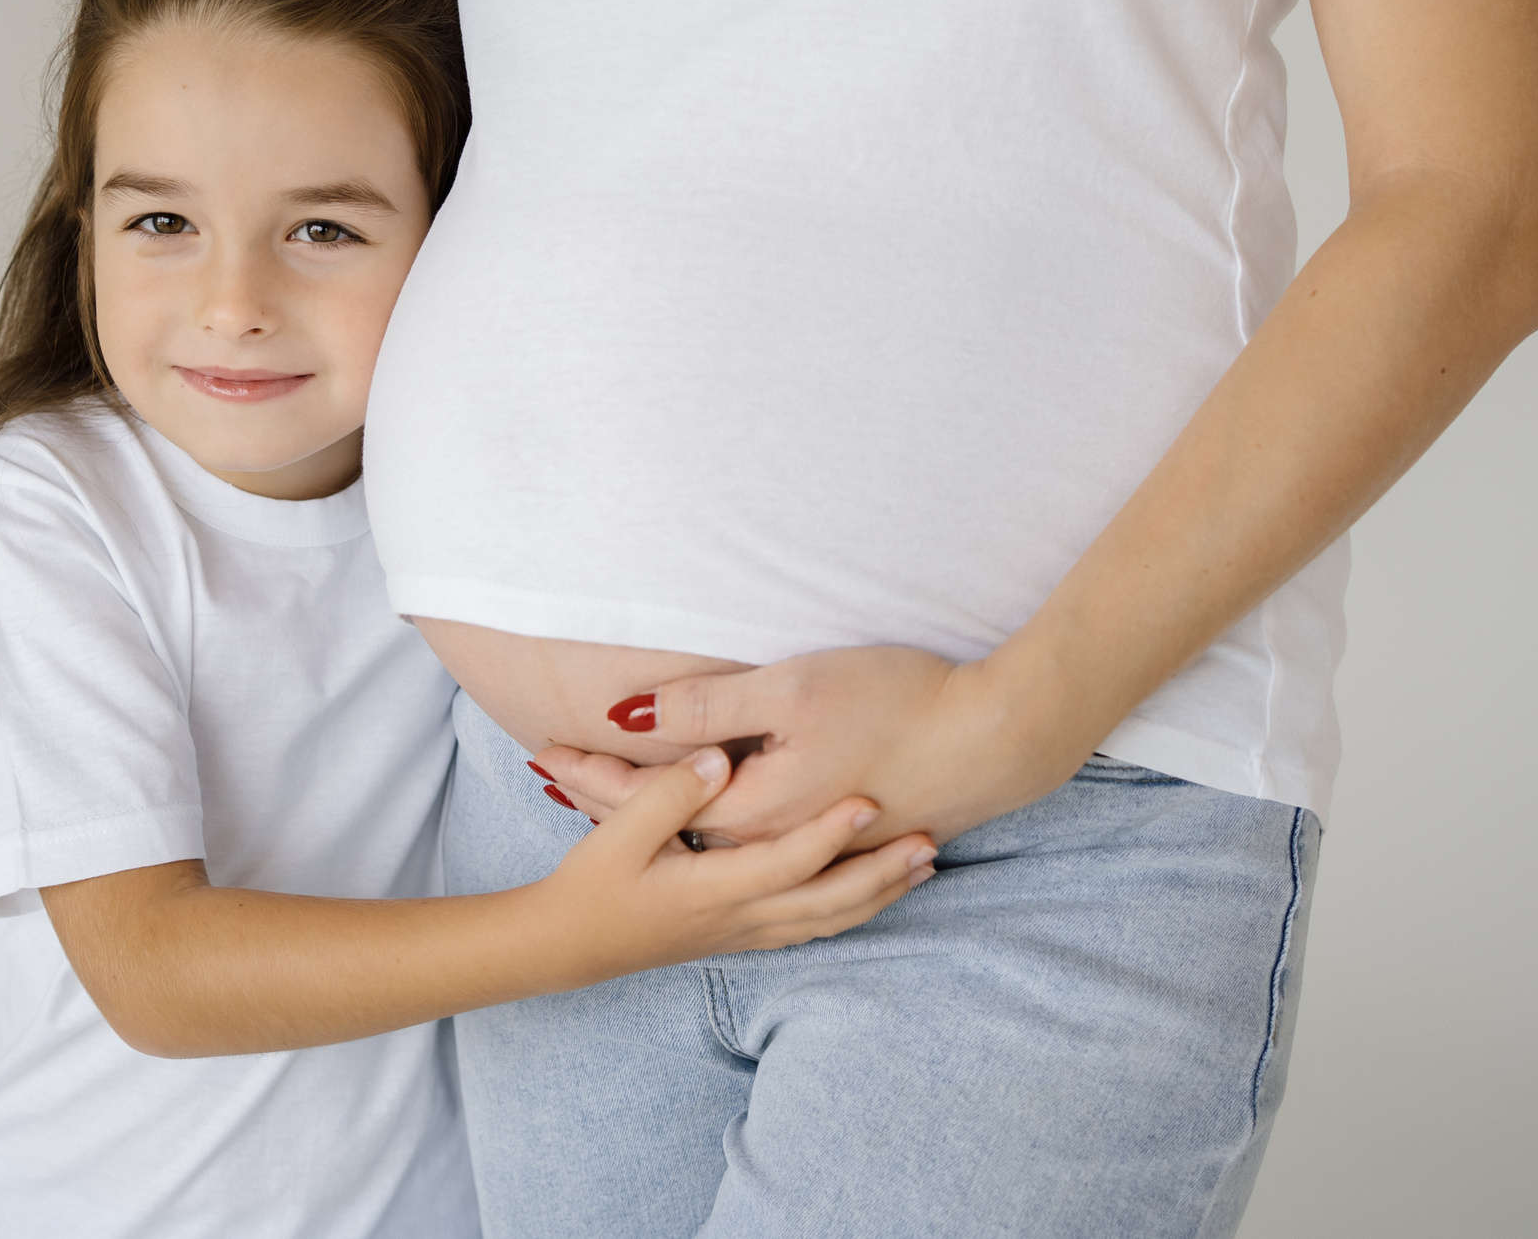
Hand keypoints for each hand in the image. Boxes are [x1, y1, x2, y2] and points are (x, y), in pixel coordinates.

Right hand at [533, 743, 936, 983]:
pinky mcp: (741, 938)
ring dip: (878, 893)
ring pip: (828, 920)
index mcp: (713, 890)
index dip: (832, 833)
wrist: (566, 946)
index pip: (789, 862)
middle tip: (930, 841)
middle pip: (829, 900)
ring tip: (924, 865)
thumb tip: (718, 759)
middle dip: (883, 873)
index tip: (871, 802)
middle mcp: (739, 918)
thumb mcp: (619, 835)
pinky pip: (811, 928)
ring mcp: (744, 934)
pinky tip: (870, 894)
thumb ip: (669, 793)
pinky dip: (850, 911)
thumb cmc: (590, 886)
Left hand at [536, 644, 1079, 852]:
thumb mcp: (793, 688)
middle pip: (673, 825)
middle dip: (610, 801)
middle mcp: (775, 845)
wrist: (996, 740)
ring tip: (613, 807)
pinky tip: (712, 821)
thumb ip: (708, 705)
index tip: (542, 749)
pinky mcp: (845, 840)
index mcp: (754, 811)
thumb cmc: (899, 703)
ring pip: (713, 843)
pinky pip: (758, 848)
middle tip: (555, 778)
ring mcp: (812, 850)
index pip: (650, 796)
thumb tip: (630, 713)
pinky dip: (715, 831)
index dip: (594, 771)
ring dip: (662, 821)